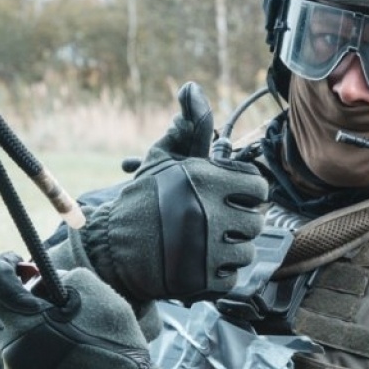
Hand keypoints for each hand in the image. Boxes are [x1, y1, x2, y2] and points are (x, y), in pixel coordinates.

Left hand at [0, 254, 220, 368]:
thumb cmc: (116, 350)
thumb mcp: (99, 297)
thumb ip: (64, 280)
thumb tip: (42, 281)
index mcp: (26, 324)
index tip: (18, 264)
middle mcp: (11, 353)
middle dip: (18, 302)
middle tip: (46, 300)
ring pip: (15, 343)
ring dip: (35, 334)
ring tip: (73, 340)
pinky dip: (41, 360)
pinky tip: (72, 365)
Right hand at [79, 82, 266, 303]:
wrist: (111, 246)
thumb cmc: (143, 200)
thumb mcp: (163, 160)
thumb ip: (188, 128)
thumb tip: (192, 89)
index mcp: (203, 180)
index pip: (257, 186)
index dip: (246, 191)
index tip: (232, 197)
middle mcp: (207, 213)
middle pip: (255, 221)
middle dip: (239, 222)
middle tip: (217, 222)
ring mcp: (204, 249)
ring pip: (246, 251)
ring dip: (232, 249)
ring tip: (208, 243)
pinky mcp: (198, 279)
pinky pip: (231, 278)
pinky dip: (220, 274)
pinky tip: (202, 263)